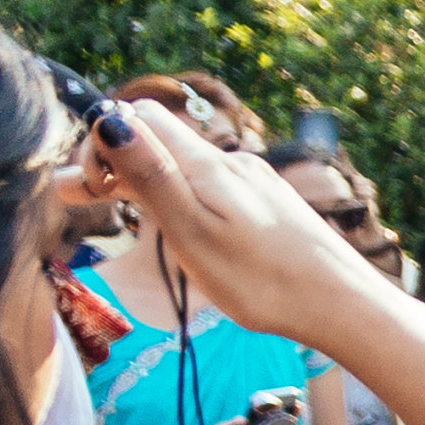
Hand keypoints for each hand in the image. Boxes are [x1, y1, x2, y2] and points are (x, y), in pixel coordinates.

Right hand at [75, 97, 396, 359]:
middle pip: (160, 140)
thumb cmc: (265, 281)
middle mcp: (234, 164)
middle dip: (114, 161)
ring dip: (143, 180)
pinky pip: (212, 188)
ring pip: (185, 167)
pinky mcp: (270, 207)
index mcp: (209, 165)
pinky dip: (179, 197)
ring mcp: (255, 185)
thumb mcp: (192, 232)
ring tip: (113, 208)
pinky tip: (174, 220)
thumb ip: (151, 176)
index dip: (103, 142)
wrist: (345, 307)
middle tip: (79, 199)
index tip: (90, 190)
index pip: (139, 117)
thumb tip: (111, 117)